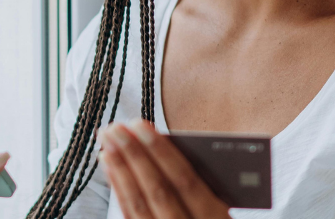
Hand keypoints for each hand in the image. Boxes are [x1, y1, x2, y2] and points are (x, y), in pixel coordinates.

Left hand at [98, 119, 230, 218]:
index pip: (185, 181)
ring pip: (139, 205)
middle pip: (158, 190)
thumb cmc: (216, 214)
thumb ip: (212, 178)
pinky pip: (131, 215)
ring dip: (120, 169)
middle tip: (115, 128)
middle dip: (133, 155)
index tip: (140, 125)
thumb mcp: (228, 202)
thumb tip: (175, 145)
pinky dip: (119, 188)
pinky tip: (109, 166)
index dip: (160, 152)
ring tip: (106, 142)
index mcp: (216, 218)